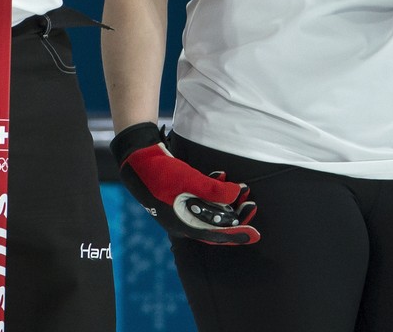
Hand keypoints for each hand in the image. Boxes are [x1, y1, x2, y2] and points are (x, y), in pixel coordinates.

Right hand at [111, 122, 259, 245]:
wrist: (137, 157)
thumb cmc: (161, 172)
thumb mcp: (189, 181)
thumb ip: (214, 190)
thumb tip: (238, 194)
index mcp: (183, 224)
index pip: (215, 234)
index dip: (237, 234)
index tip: (255, 234)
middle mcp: (183, 220)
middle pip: (215, 223)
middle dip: (236, 215)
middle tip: (252, 206)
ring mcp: (180, 208)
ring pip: (210, 209)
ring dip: (227, 200)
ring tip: (243, 189)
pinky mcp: (179, 195)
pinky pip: (202, 198)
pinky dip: (213, 190)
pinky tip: (222, 176)